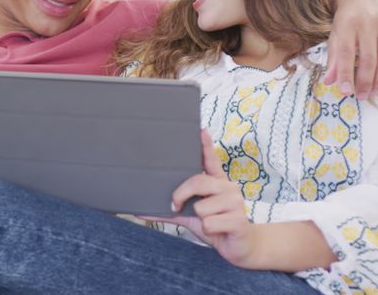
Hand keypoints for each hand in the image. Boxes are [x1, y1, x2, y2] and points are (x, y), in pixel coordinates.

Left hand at [141, 130, 259, 267]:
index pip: (210, 160)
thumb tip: (139, 212)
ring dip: (201, 221)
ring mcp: (236, 202)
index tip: (201, 130)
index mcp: (216, 182)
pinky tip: (219, 231)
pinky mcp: (239, 220)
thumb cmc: (213, 226)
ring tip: (211, 223)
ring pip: (201, 208)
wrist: (238, 247)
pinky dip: (209, 231)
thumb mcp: (189, 216)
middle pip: (197, 182)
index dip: (205, 145)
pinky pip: (209, 223)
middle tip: (177, 206)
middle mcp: (228, 187)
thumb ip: (169, 211)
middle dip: (181, 197)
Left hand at [323, 0, 377, 99]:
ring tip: (373, 93)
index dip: (345, 74)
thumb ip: (333, 56)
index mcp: (347, 23)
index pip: (345, 53)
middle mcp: (368, 22)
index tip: (346, 92)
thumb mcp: (335, 33)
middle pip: (368, 59)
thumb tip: (329, 81)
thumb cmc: (347, 18)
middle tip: (362, 97)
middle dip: (364, 82)